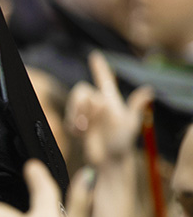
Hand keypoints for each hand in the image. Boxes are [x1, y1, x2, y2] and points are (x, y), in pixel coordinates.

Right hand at [66, 51, 153, 166]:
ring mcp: (87, 115)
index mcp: (110, 101)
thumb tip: (148, 90)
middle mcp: (97, 105)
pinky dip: (72, 125)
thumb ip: (135, 107)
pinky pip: (68, 117)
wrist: (108, 161)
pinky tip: (79, 134)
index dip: (100, 68)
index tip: (94, 55)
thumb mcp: (130, 124)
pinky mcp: (77, 125)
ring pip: (73, 103)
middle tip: (86, 121)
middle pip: (81, 90)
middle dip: (80, 103)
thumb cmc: (121, 143)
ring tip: (83, 129)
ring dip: (75, 114)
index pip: (104, 80)